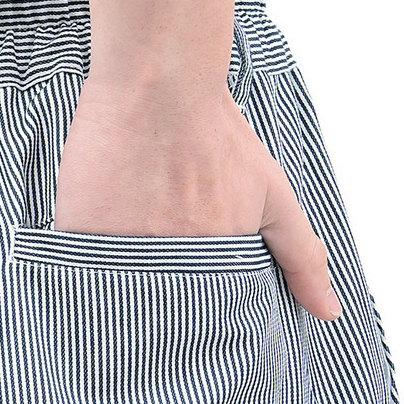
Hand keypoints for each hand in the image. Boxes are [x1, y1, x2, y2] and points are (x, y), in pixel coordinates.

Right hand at [53, 74, 342, 320]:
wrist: (163, 81)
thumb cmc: (217, 134)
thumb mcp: (272, 196)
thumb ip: (300, 257)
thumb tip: (329, 311)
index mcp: (212, 266)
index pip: (198, 321)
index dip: (189, 321)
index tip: (182, 311)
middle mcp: (168, 263)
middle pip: (153, 312)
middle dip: (151, 310)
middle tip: (147, 279)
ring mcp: (121, 249)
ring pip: (113, 294)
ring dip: (114, 289)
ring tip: (118, 257)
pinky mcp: (79, 230)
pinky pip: (75, 269)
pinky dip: (79, 268)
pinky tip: (90, 246)